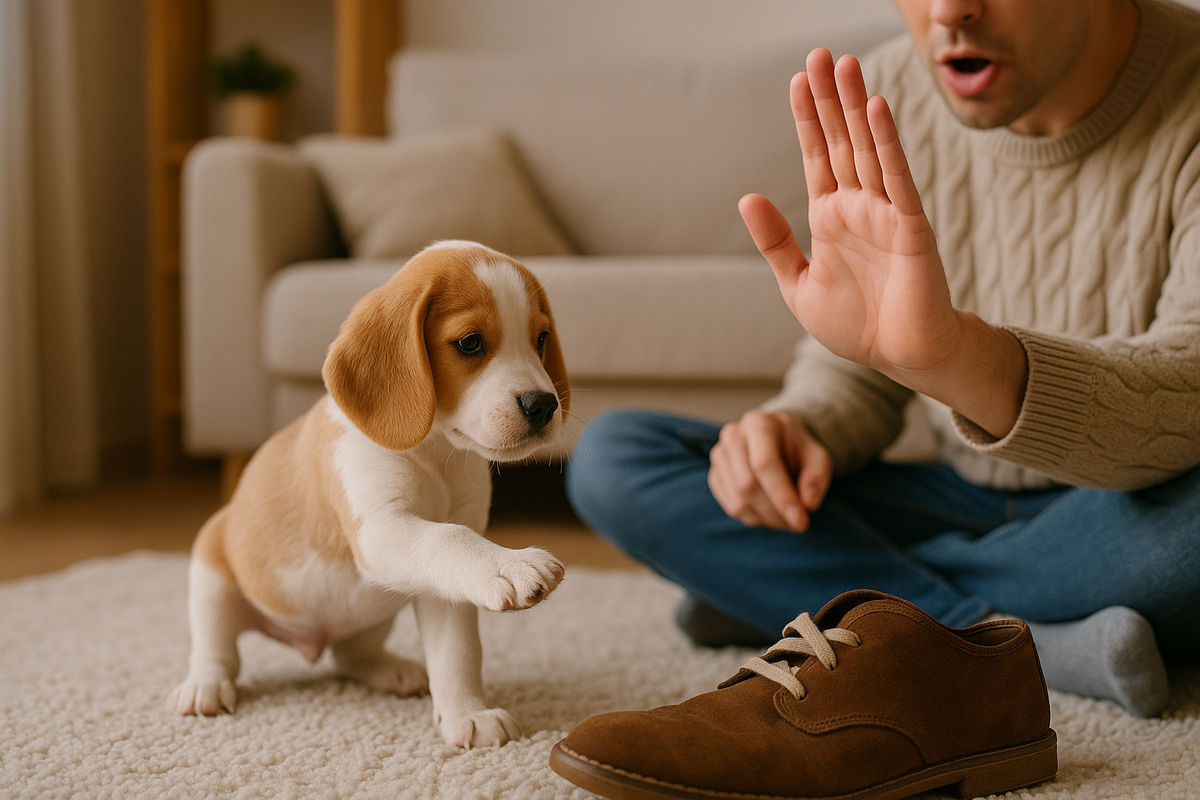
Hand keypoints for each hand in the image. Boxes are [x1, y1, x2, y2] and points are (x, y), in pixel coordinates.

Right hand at [707, 410, 830, 531]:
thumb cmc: (798, 449)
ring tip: (785, 518)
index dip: (782, 496)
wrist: (778, 440)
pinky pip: (731, 507)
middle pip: (748, 485)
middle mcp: (733, 436)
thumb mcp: (817, 457)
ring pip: (738, 501)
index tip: (800, 522)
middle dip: (775, 512)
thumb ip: (816, 477)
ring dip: (766, 518)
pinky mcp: (715, 475)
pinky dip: (753, 518)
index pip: (764, 464)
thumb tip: (808, 503)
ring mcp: (720, 456)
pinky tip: (769, 512)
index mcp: (759, 425)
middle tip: (796, 523)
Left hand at [740, 49, 1026, 437]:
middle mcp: (858, 206)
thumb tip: (748, 198)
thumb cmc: (856, 325)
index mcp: (830, 217)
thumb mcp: (798, 285)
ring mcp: (886, 212)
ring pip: (868, 149)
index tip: (797, 81)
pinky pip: (897, 179)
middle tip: (820, 54)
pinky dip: (887, 144)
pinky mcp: (911, 227)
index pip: (817, 156)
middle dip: (829, 99)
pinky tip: (876, 110)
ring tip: (844, 65)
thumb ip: (775, 243)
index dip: (807, 120)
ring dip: (856, 107)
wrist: (900, 357)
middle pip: (842, 140)